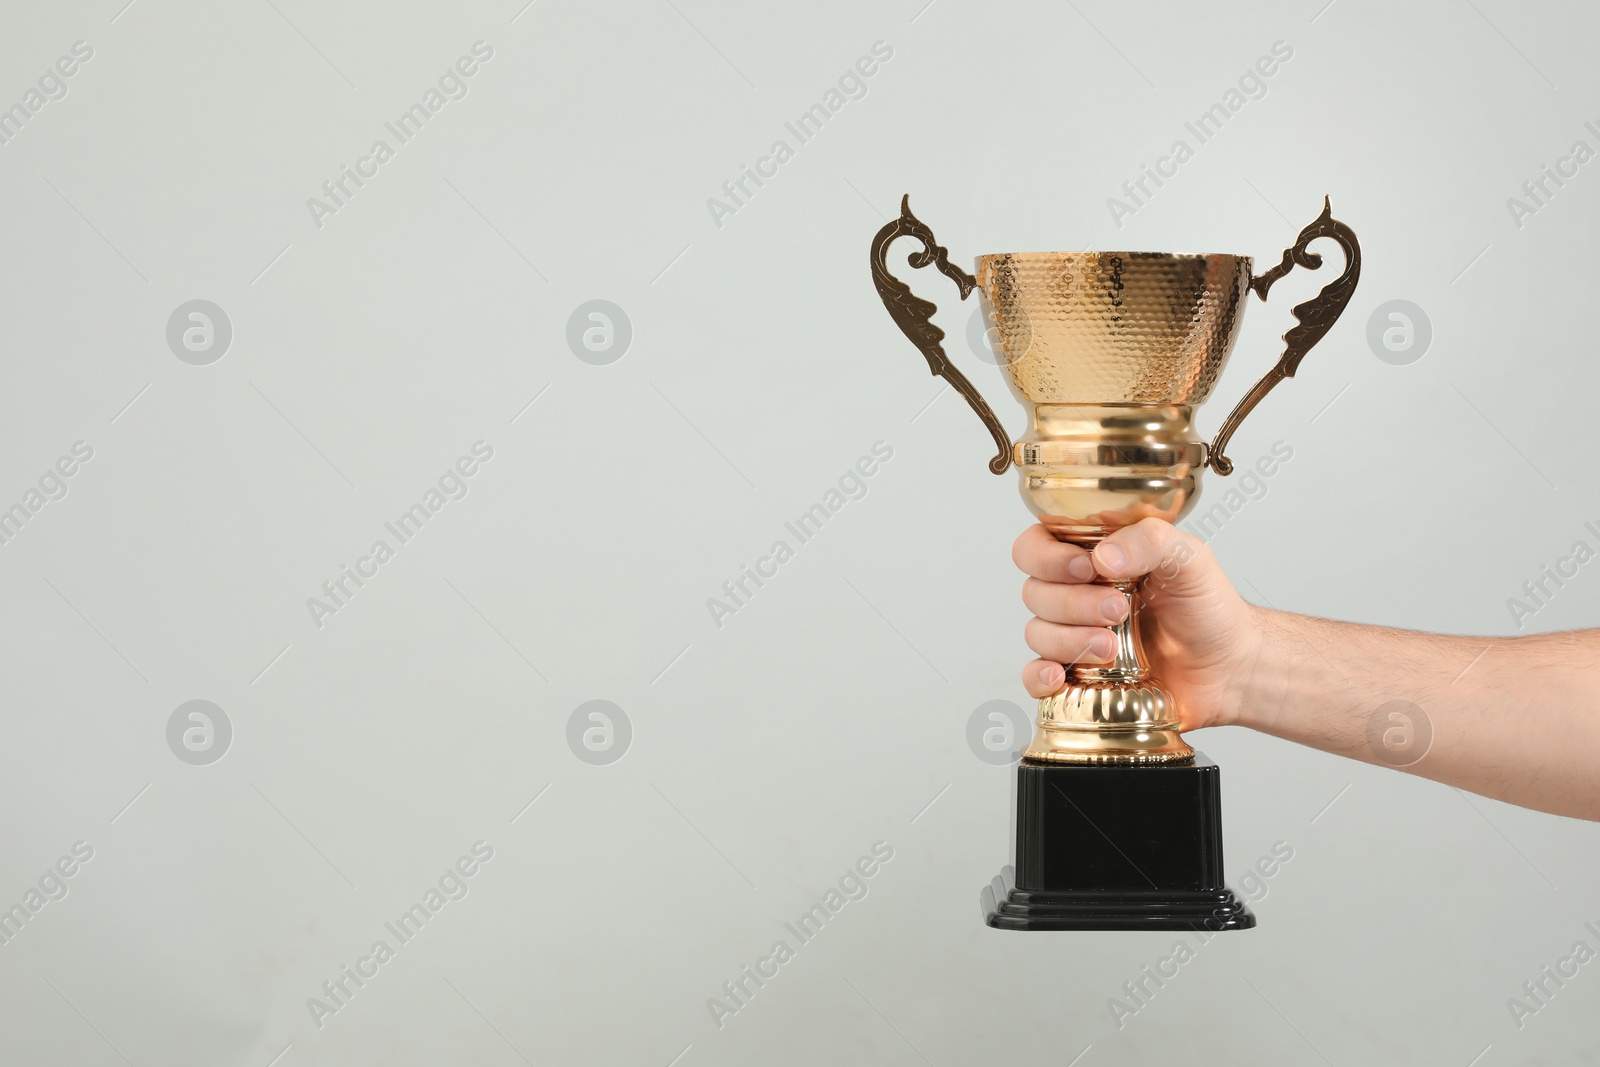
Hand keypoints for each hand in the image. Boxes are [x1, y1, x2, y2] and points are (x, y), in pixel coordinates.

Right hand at [1012, 518, 1263, 731]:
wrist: (1230, 667)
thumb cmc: (1208, 607)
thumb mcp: (1189, 558)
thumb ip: (1149, 540)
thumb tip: (1102, 557)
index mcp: (1093, 556)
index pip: (1036, 545)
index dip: (1047, 557)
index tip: (1086, 568)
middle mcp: (1075, 594)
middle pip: (1034, 592)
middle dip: (1073, 603)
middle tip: (1118, 610)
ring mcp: (1074, 637)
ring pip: (1037, 633)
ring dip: (1069, 640)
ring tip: (1112, 649)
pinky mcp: (1077, 678)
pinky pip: (1035, 678)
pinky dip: (1039, 676)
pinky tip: (1059, 676)